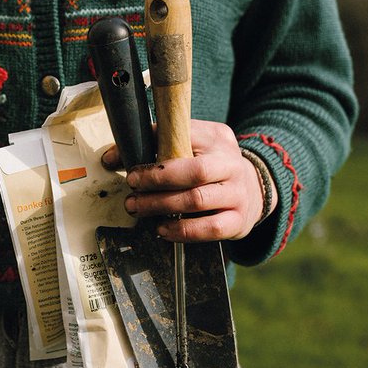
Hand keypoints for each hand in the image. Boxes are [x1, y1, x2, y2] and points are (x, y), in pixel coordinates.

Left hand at [102, 120, 276, 241]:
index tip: (128, 165)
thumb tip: (111, 157)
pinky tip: (162, 229)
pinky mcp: (238, 221)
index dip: (152, 149)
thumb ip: (156, 146)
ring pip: (196, 200)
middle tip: (131, 187)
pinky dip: (182, 231)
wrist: (255, 189)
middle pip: (193, 171)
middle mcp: (231, 164)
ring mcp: (237, 194)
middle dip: (156, 180)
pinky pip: (209, 228)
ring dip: (161, 206)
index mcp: (217, 138)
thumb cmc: (212, 165)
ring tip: (137, 208)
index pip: (183, 136)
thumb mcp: (194, 145)